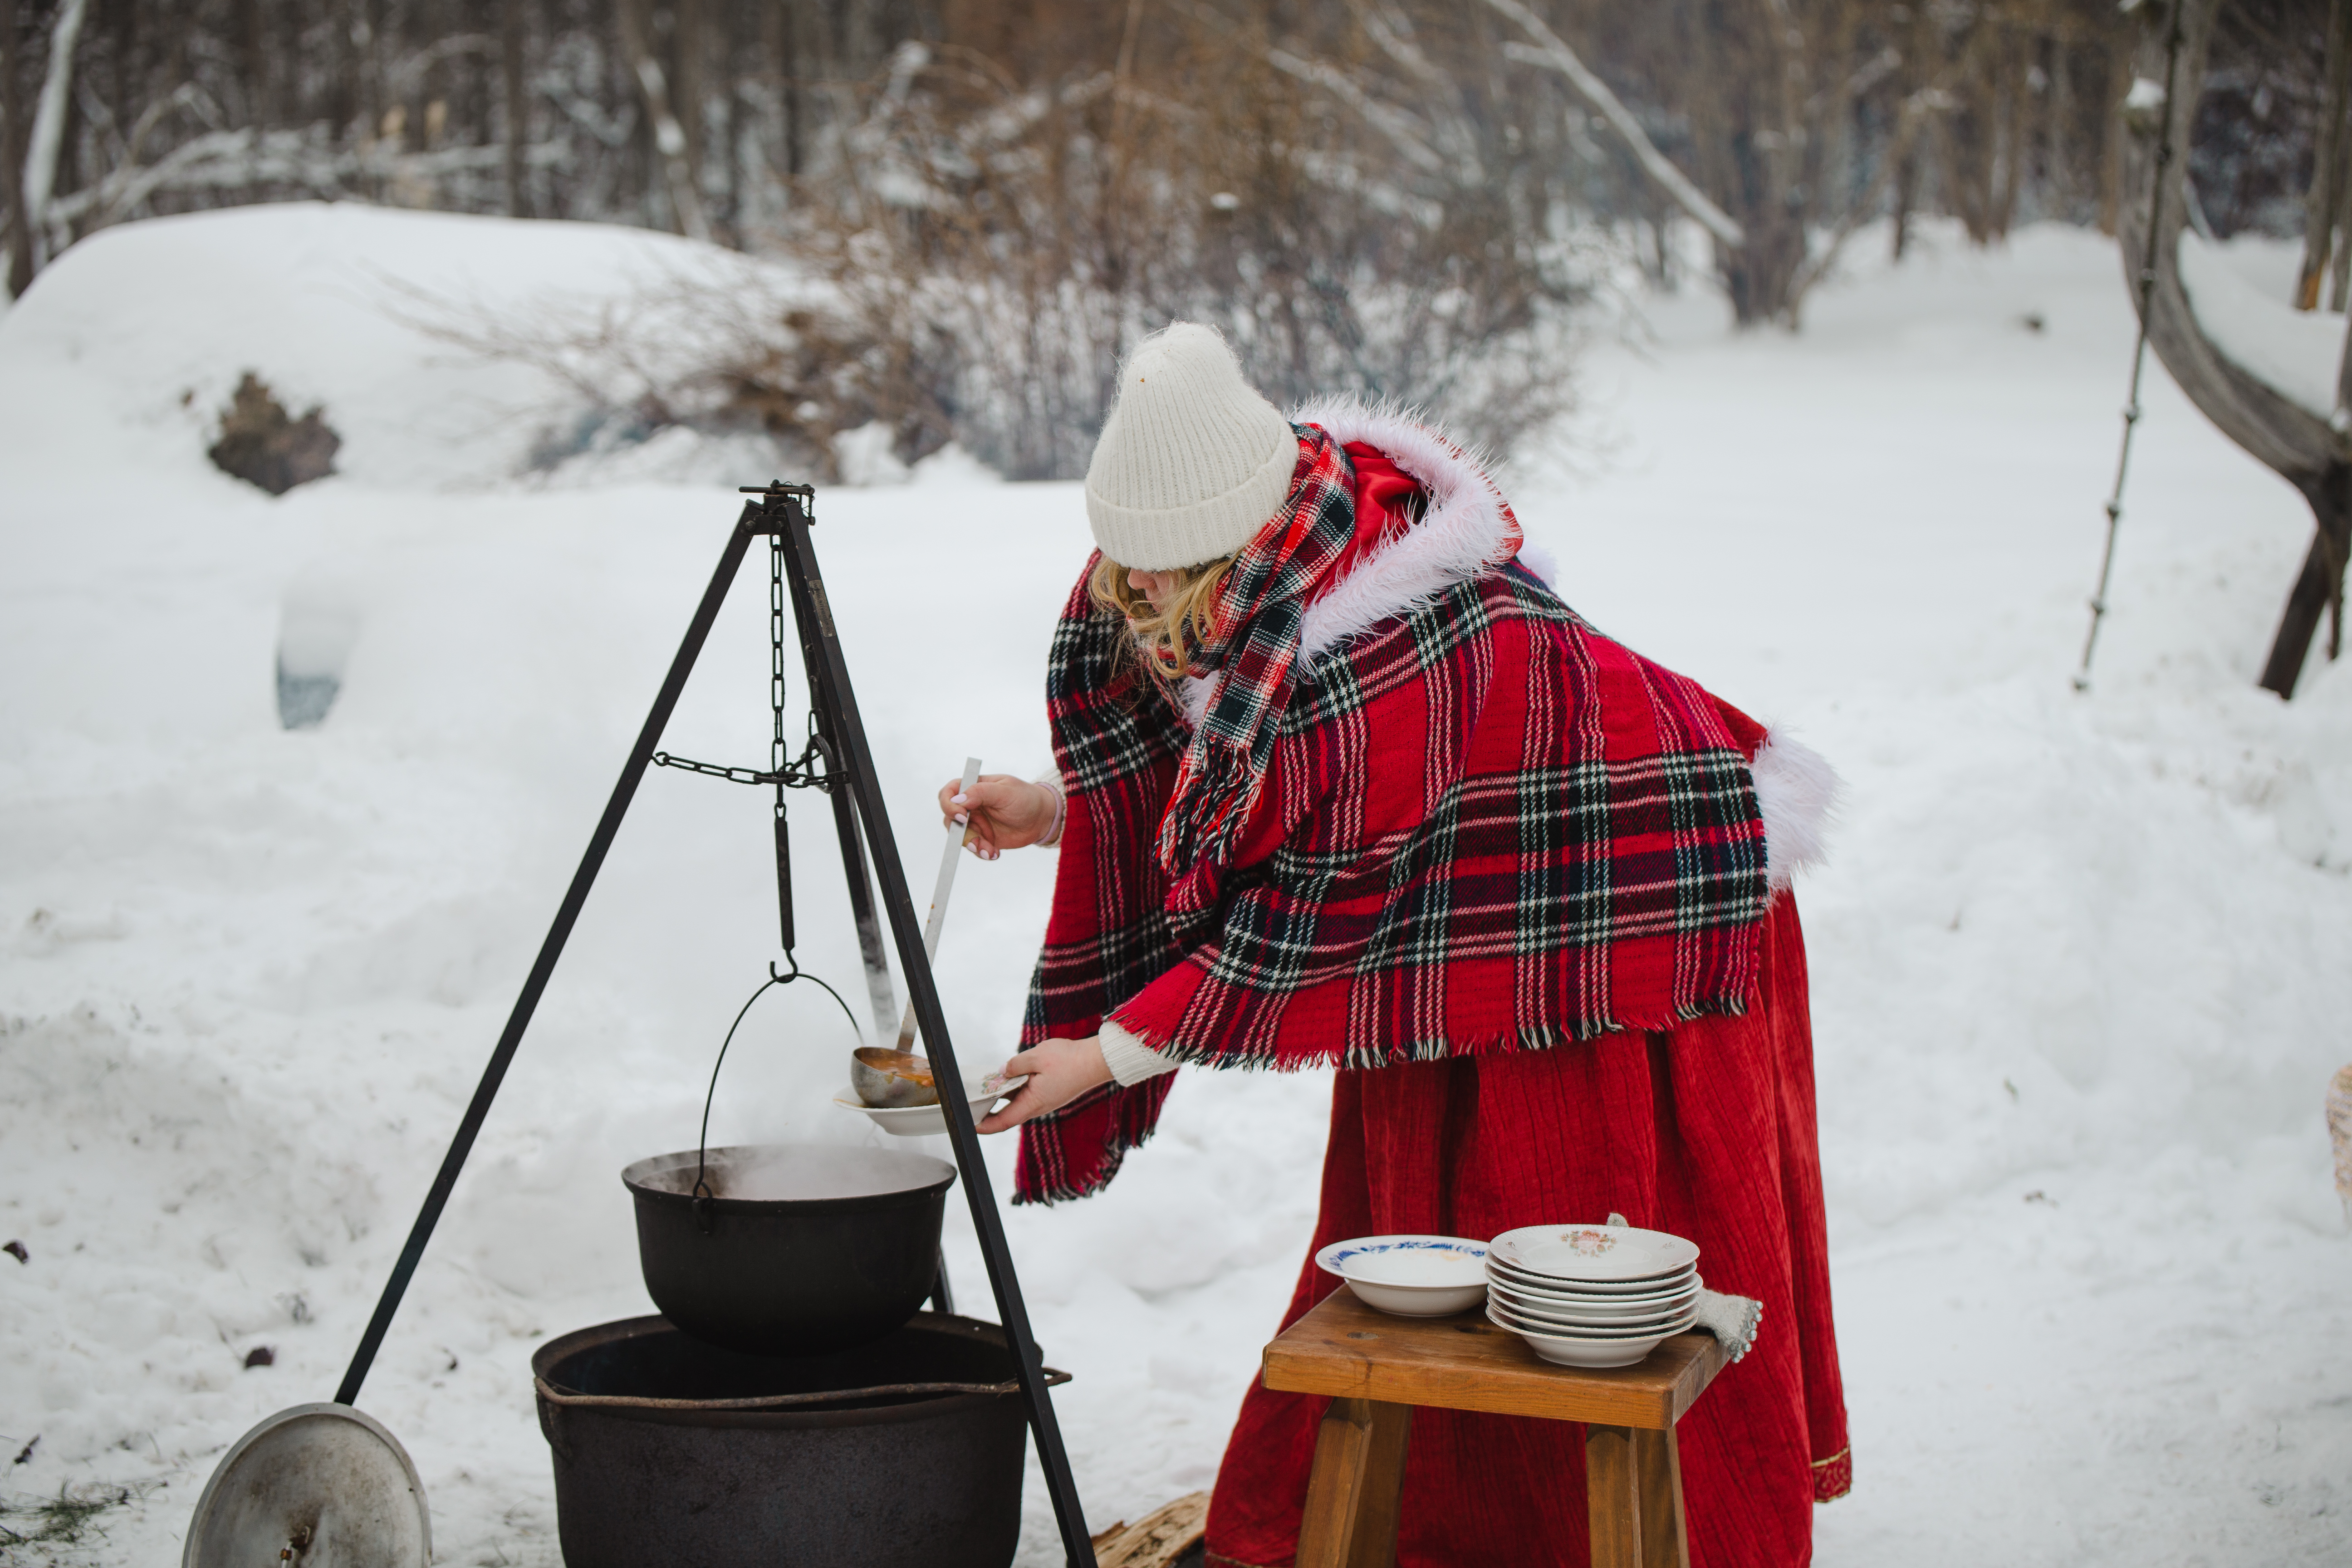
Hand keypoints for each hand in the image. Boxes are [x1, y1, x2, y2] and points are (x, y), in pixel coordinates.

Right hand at [938, 774, 1058, 859]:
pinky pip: (974, 848)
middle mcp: (971, 806)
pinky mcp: (984, 838)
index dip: (949, 804)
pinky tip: (994, 853)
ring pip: (961, 836)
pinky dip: (982, 852)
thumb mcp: (1005, 791)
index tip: (962, 816)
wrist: (1042, 818)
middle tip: (976, 841)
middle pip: (950, 818)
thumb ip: (980, 792)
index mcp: (974, 788)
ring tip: (990, 851)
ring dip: (973, 845)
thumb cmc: (1025, 798)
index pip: (949, 792)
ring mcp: (976, 823)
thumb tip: (957, 800)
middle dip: (960, 832)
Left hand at [976, 1037, 1110, 1132]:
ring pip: (1017, 1101)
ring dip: (1001, 1095)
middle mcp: (1037, 1106)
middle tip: (970, 1099)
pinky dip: (1014, 1087)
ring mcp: (1044, 1099)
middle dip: (988, 1108)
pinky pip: (1027, 1092)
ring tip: (984, 1084)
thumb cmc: (1070, 1060)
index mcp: (1033, 1103)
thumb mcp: (1036, 1056)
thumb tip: (1002, 1071)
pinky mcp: (1049, 1092)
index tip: (968, 1124)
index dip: (983, 1125)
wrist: (1098, 1060)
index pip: (1002, 1122)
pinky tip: (1007, 1074)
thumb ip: (1015, 1065)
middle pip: (1007, 1113)